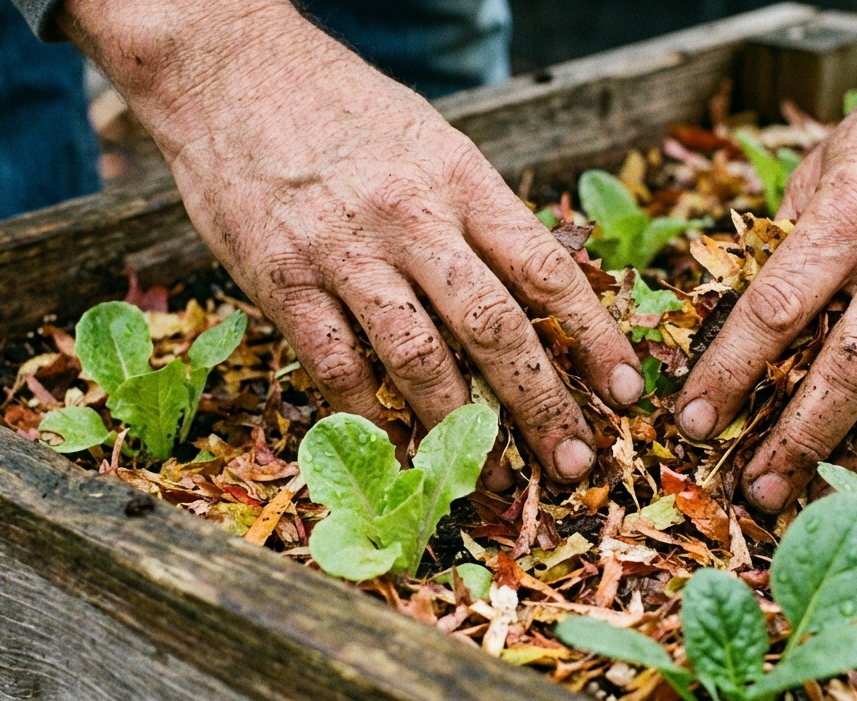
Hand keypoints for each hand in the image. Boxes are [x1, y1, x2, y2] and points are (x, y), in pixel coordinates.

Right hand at [59, 0, 644, 484]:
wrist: (230, 67)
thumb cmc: (343, 107)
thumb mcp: (433, 140)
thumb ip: (480, 214)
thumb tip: (540, 295)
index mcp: (460, 178)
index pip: (546, 269)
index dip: (593, 338)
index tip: (626, 390)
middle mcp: (410, 217)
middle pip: (494, 328)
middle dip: (542, 404)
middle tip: (573, 462)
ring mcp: (343, 252)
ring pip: (419, 358)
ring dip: (462, 430)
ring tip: (489, 476)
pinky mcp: (281, 280)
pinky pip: (337, 366)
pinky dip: (371, 416)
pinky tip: (397, 449)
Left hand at [675, 0, 856, 512]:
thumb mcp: (824, 163)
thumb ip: (788, 241)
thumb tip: (740, 325)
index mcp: (852, 210)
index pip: (776, 308)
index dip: (730, 373)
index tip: (693, 421)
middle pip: (850, 367)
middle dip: (797, 440)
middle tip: (755, 492)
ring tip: (821, 496)